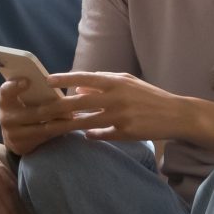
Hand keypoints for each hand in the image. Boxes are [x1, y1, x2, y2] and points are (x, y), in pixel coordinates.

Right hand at [0, 74, 94, 157]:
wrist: (13, 137)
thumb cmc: (23, 109)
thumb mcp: (20, 98)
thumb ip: (31, 90)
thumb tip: (53, 81)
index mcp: (5, 101)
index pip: (6, 91)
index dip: (15, 86)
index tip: (28, 81)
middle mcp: (6, 118)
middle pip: (37, 111)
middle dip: (59, 107)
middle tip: (76, 102)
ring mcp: (14, 134)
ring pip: (44, 127)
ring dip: (63, 121)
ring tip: (77, 115)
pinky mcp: (23, 146)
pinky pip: (46, 137)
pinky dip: (60, 130)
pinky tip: (73, 125)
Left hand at [52, 72, 199, 145]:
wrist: (175, 114)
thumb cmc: (148, 96)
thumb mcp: (127, 83)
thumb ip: (103, 82)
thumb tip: (78, 87)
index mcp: (116, 82)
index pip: (85, 77)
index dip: (64, 79)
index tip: (46, 81)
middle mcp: (116, 97)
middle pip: (79, 102)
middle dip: (56, 107)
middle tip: (38, 111)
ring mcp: (120, 116)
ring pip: (86, 121)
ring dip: (66, 124)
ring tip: (50, 127)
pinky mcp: (126, 132)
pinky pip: (101, 134)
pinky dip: (91, 134)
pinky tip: (83, 136)